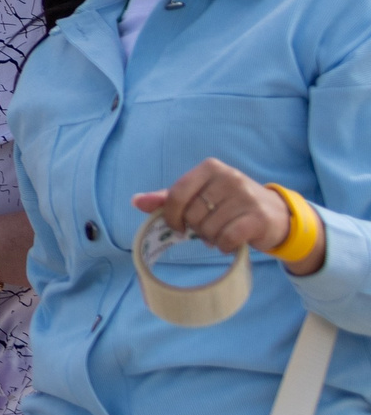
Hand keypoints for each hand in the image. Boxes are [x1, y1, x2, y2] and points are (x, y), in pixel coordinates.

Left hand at [134, 158, 321, 272]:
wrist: (278, 215)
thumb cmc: (231, 205)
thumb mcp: (201, 196)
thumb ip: (169, 198)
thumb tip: (136, 201)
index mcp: (210, 168)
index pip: (177, 194)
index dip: (171, 216)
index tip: (177, 227)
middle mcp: (229, 177)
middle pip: (192, 214)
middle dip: (197, 228)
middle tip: (210, 228)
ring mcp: (246, 196)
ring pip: (209, 228)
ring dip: (212, 238)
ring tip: (223, 232)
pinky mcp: (258, 217)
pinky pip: (227, 238)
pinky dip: (225, 246)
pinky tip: (232, 243)